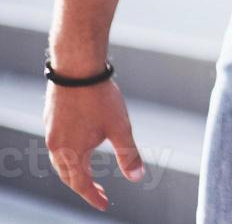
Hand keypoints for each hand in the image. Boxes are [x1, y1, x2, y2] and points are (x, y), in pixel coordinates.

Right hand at [43, 76, 145, 210]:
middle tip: (100, 192)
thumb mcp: (120, 128)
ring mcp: (51, 132)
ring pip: (60, 162)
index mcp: (72, 153)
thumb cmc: (100, 98)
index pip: (81, 184)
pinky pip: (56, 146)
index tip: (104, 204)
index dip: (93, 196)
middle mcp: (56, 147)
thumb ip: (128, 154)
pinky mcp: (51, 119)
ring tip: (90, 174)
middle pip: (68, 176)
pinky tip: (80, 147)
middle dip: (83, 186)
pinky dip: (68, 155)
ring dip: (74, 171)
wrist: (77, 68)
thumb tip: (138, 177)